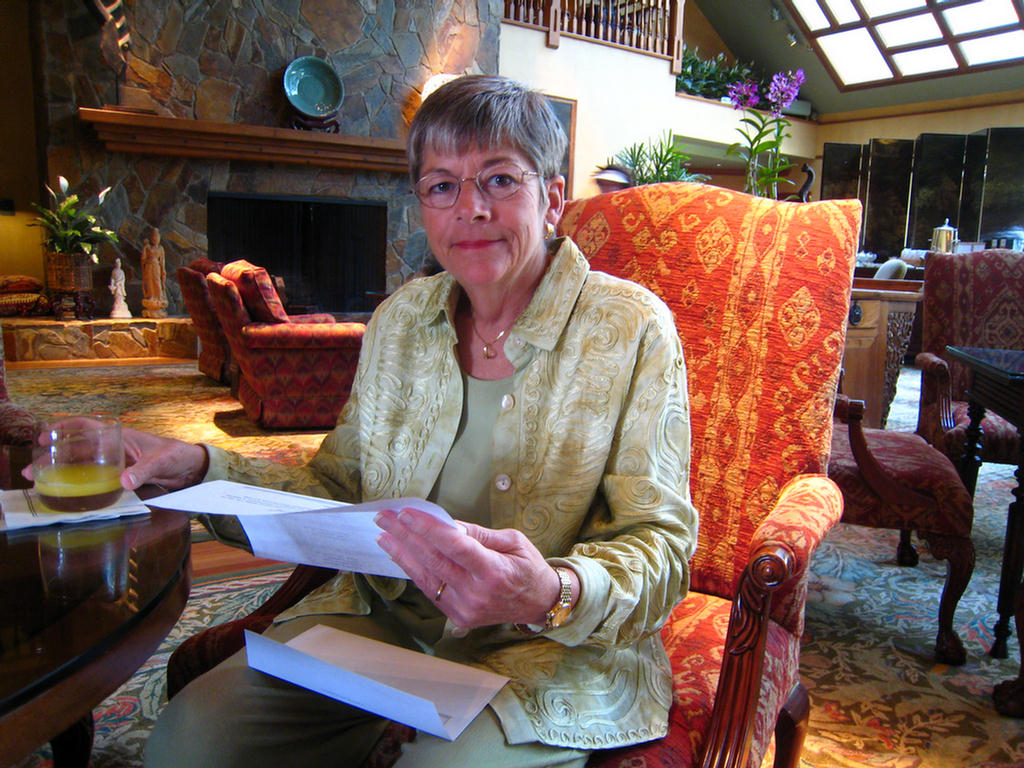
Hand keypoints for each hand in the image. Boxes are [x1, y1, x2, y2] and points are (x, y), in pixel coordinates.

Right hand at [23, 427, 207, 491]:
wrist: (190, 469)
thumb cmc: (177, 456)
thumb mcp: (161, 461)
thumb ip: (143, 471)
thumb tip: (123, 481)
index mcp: (121, 437)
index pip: (87, 427)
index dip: (64, 428)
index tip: (44, 436)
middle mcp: (114, 448)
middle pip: (78, 450)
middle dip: (54, 457)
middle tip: (32, 471)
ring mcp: (115, 463)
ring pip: (83, 465)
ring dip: (63, 472)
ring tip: (41, 483)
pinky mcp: (120, 477)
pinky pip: (94, 478)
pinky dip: (80, 484)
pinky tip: (67, 493)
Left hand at [375, 507, 577, 629]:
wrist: (539, 603)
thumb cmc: (528, 567)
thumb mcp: (513, 541)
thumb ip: (478, 534)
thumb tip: (446, 524)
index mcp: (493, 571)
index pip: (454, 546)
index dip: (428, 529)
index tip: (406, 513)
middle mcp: (476, 593)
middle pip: (433, 560)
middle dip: (405, 536)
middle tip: (384, 518)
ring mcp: (465, 608)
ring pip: (426, 577)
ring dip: (402, 554)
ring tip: (384, 536)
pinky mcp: (457, 616)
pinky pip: (430, 590)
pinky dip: (414, 571)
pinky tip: (401, 555)